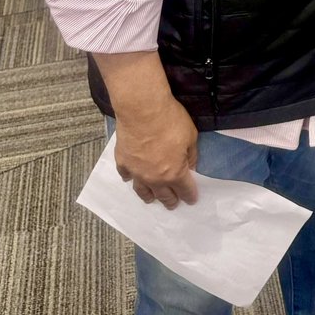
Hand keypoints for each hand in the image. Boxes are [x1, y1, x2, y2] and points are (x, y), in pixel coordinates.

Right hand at [91, 51, 198, 209]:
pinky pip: (126, 176)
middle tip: (173, 205)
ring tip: (152, 199)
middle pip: (163, 196)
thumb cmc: (171, 121)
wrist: (142, 110)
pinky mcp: (123, 162)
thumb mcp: (191, 136)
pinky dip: (130, 179)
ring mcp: (136, 172)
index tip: (192, 200)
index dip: (189, 196)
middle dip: (170, 201)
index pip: (184, 190)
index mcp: (174, 173)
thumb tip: (190, 166)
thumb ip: (191, 155)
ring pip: (142, 191)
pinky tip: (131, 178)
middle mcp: (155, 178)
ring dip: (149, 196)